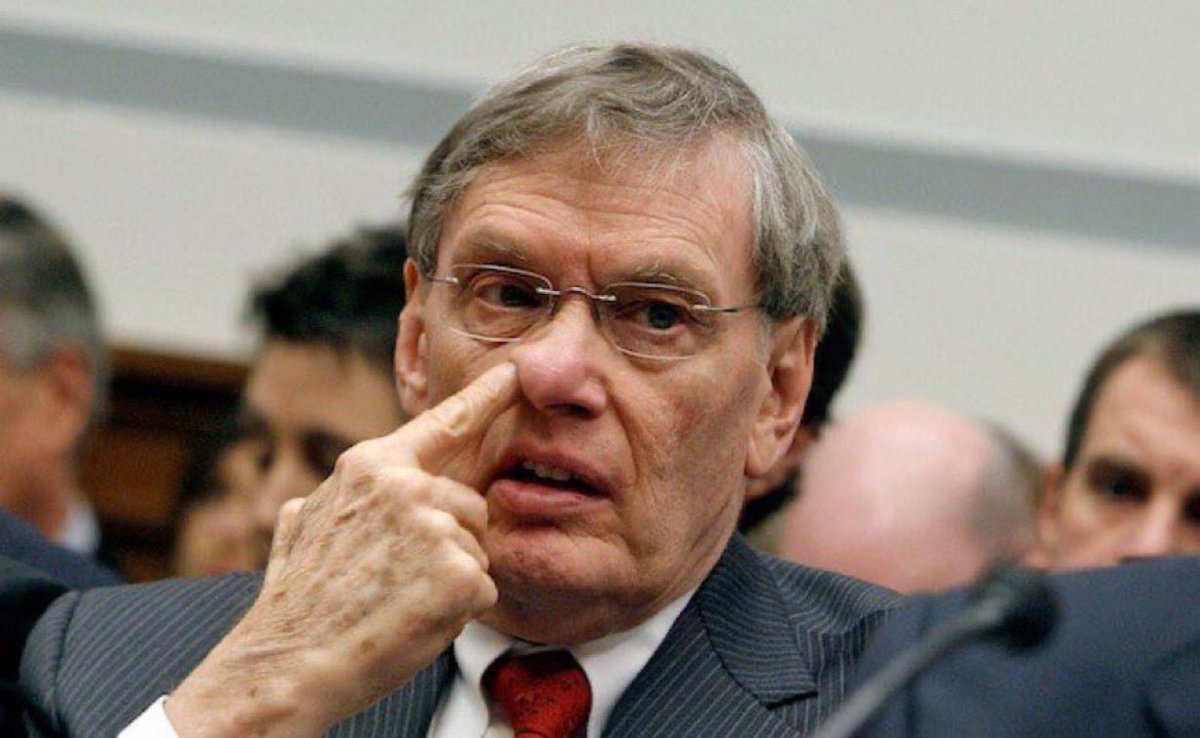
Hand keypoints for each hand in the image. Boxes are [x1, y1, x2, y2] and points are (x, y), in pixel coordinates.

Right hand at [165, 362, 518, 736]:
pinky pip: (483, 590)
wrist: (288, 664)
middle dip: (451, 541)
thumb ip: (335, 497)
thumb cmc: (296, 602)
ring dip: (452, 578)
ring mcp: (436, 528)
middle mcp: (407, 487)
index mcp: (372, 467)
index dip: (486, 396)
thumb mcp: (302, 525)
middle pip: (470, 505)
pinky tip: (414, 619)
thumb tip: (324, 492)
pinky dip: (458, 613)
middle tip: (399, 579)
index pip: (443, 423)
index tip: (516, 371)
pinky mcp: (459, 574)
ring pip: (477, 549)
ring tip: (399, 600)